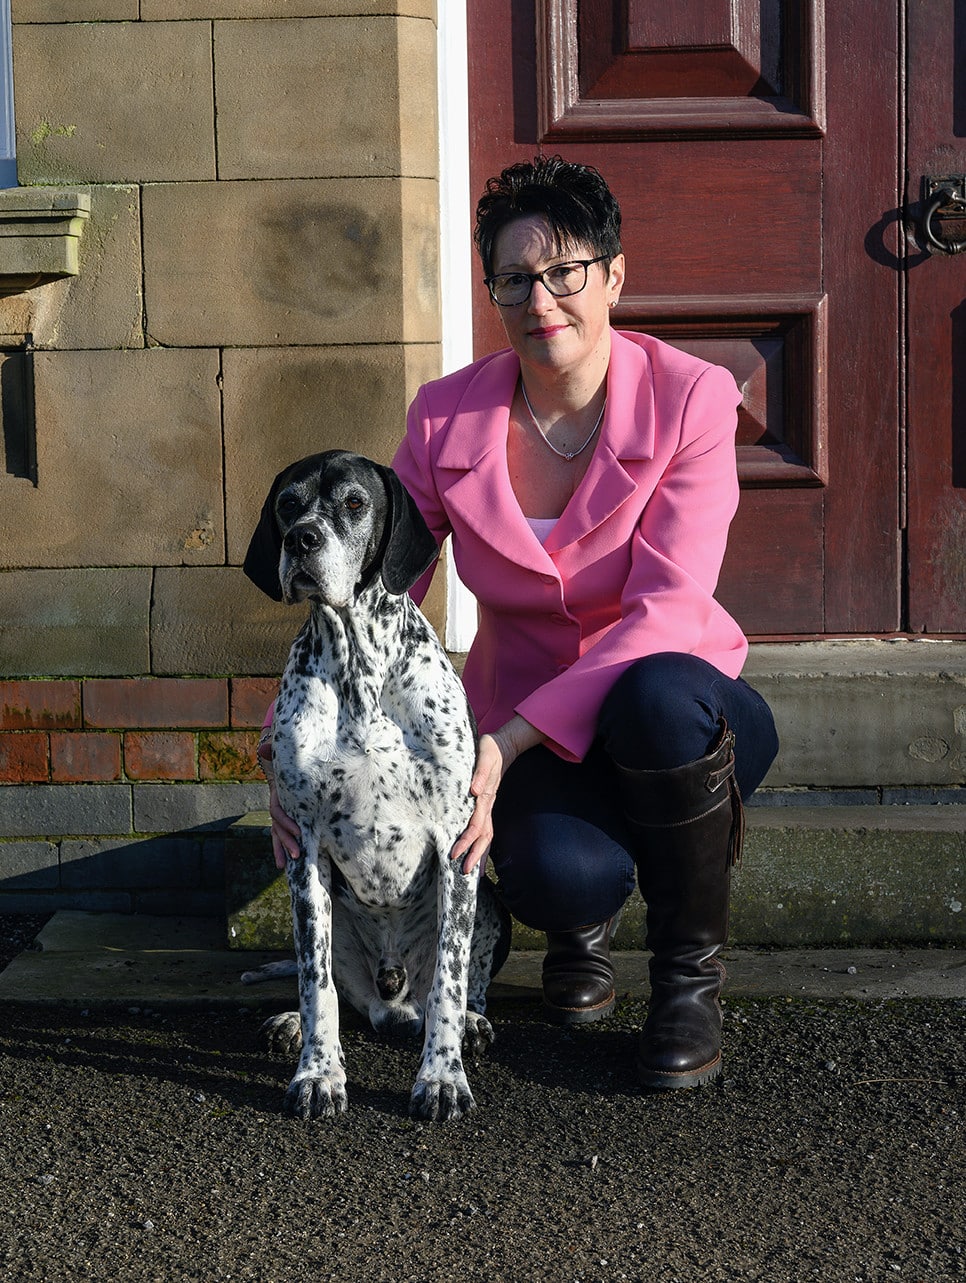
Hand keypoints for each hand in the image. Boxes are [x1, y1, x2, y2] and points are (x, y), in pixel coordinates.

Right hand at [257, 726, 300, 868]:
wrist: (289, 765)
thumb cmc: (289, 761)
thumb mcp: (283, 757)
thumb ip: (273, 752)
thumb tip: (262, 747)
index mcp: (277, 793)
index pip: (277, 811)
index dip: (286, 822)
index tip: (300, 832)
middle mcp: (276, 805)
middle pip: (277, 826)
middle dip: (286, 841)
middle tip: (297, 853)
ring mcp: (280, 813)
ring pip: (277, 833)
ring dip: (281, 848)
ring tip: (286, 865)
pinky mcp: (286, 819)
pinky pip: (281, 835)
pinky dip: (280, 848)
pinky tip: (282, 863)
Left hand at [450, 716, 542, 874]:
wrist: (503, 746)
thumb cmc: (490, 749)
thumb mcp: (485, 756)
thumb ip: (480, 773)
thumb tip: (473, 791)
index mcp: (485, 797)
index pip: (476, 825)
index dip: (466, 840)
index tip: (455, 853)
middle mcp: (487, 805)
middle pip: (484, 836)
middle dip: (475, 855)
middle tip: (465, 872)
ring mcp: (488, 806)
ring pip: (486, 835)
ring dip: (480, 853)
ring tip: (474, 871)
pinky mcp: (486, 804)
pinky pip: (485, 828)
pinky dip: (481, 843)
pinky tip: (477, 852)